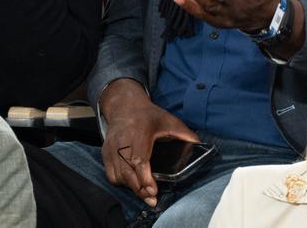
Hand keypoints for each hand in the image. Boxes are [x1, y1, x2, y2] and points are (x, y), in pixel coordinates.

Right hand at [99, 79, 199, 204]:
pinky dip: (122, 182)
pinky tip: (134, 184)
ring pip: (118, 175)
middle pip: (127, 172)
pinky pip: (111, 174)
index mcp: (139, 131)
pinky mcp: (105, 153)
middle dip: (140, 188)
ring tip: (146, 194)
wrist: (124, 106)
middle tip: (152, 199)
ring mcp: (111, 147)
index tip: (154, 190)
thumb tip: (201, 145)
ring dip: (132, 187)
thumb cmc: (148, 115)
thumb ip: (184, 133)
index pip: (139, 159)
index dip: (145, 177)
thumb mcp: (169, 120)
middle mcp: (122, 141)